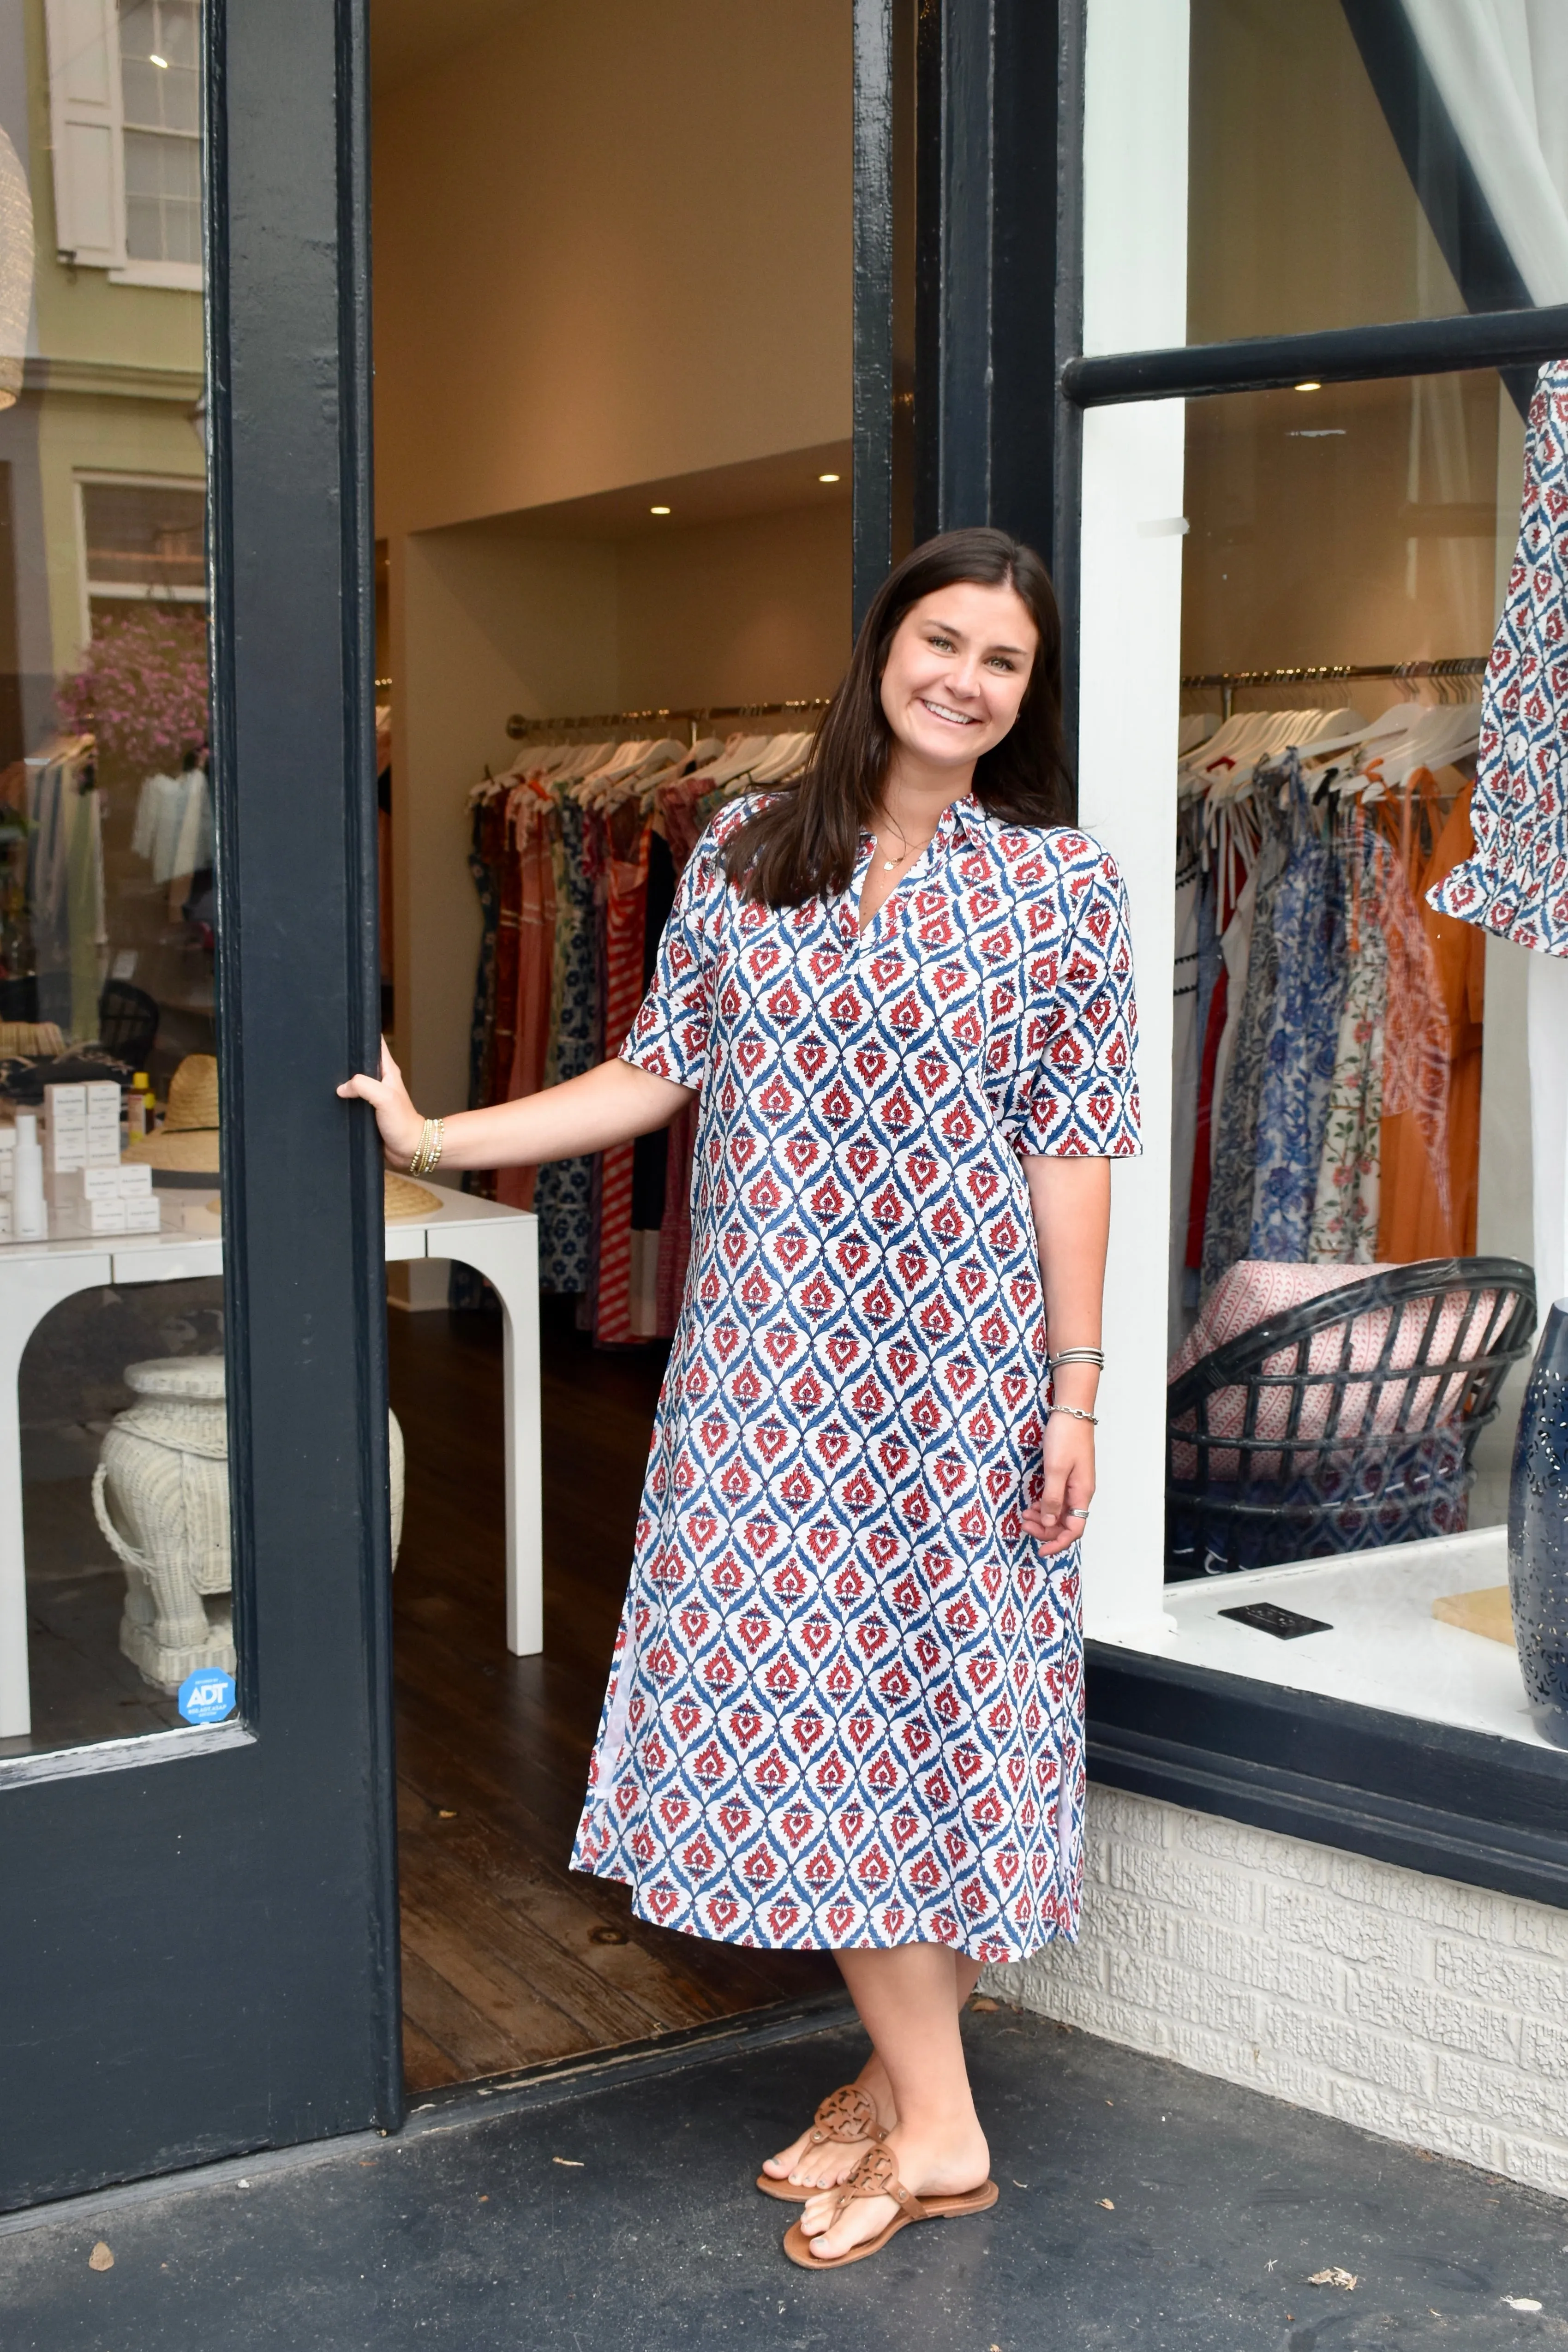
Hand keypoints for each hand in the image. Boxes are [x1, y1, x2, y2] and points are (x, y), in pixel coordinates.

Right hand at [336, 1038, 423, 1167]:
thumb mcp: (385, 1098)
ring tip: (324, 1076)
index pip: (374, 1044)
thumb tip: (342, 1087)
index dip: (362, 1034)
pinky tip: (330, 1098)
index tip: (345, 1029)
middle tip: (328, 1055)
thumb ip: (363, 1086)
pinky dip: (342, 1098)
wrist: (408, 1149)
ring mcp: (371, 1095)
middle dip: (345, 1058)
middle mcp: (379, 1080)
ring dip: (341, 1080)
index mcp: (386, 1070)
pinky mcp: (365, 1110)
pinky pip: (350, 1099)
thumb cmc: (403, 1123)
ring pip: (352, 1081)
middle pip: (358, 1061)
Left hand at [1021, 1413, 1093, 1555]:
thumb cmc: (1066, 1437)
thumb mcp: (1055, 1469)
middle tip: (1024, 1523)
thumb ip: (1052, 1497)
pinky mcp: (1068, 1476)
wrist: (1072, 1411)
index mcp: (1081, 1494)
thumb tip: (1049, 1522)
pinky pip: (1058, 1499)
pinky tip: (1033, 1503)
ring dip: (1044, 1518)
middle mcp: (1080, 1492)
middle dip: (1046, 1530)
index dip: (1058, 1543)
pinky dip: (1045, 1505)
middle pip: (1066, 1524)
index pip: (1074, 1530)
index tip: (1040, 1551)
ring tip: (1025, 1514)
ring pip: (1061, 1512)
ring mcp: (1075, 1484)